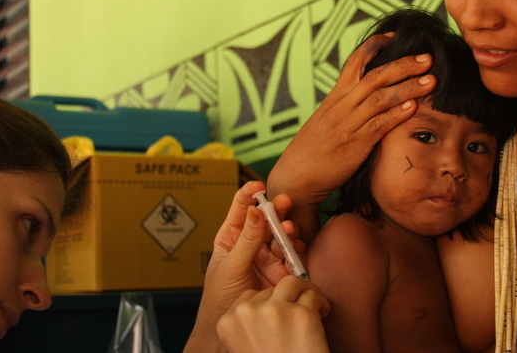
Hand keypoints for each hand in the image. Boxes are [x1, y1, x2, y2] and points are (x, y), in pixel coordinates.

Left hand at [184, 181, 301, 352]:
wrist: (228, 330)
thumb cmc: (219, 299)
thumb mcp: (230, 266)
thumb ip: (245, 240)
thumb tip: (254, 210)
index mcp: (232, 237)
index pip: (241, 209)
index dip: (249, 194)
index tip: (259, 185)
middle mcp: (252, 244)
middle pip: (266, 218)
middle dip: (275, 208)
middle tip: (284, 201)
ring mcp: (268, 256)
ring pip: (281, 234)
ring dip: (287, 228)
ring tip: (290, 229)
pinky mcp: (282, 271)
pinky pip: (293, 254)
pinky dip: (297, 247)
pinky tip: (298, 245)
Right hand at [217, 275, 330, 352]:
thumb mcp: (245, 348)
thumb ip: (248, 326)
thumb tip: (263, 304)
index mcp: (228, 322)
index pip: (249, 297)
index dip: (267, 303)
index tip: (279, 312)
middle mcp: (248, 312)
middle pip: (270, 289)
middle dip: (286, 299)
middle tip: (299, 314)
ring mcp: (275, 311)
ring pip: (292, 283)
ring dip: (305, 292)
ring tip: (313, 307)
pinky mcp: (301, 314)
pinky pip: (313, 296)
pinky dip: (321, 303)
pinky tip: (322, 316)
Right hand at [267, 32, 435, 241]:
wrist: (294, 177)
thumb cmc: (313, 152)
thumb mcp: (326, 121)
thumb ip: (346, 108)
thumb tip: (367, 100)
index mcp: (335, 97)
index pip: (355, 62)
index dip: (375, 46)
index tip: (395, 37)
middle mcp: (341, 106)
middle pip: (375, 76)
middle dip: (404, 65)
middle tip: (428, 58)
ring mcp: (348, 124)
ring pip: (381, 98)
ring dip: (408, 87)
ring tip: (431, 81)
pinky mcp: (354, 144)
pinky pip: (378, 124)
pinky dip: (397, 114)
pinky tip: (414, 107)